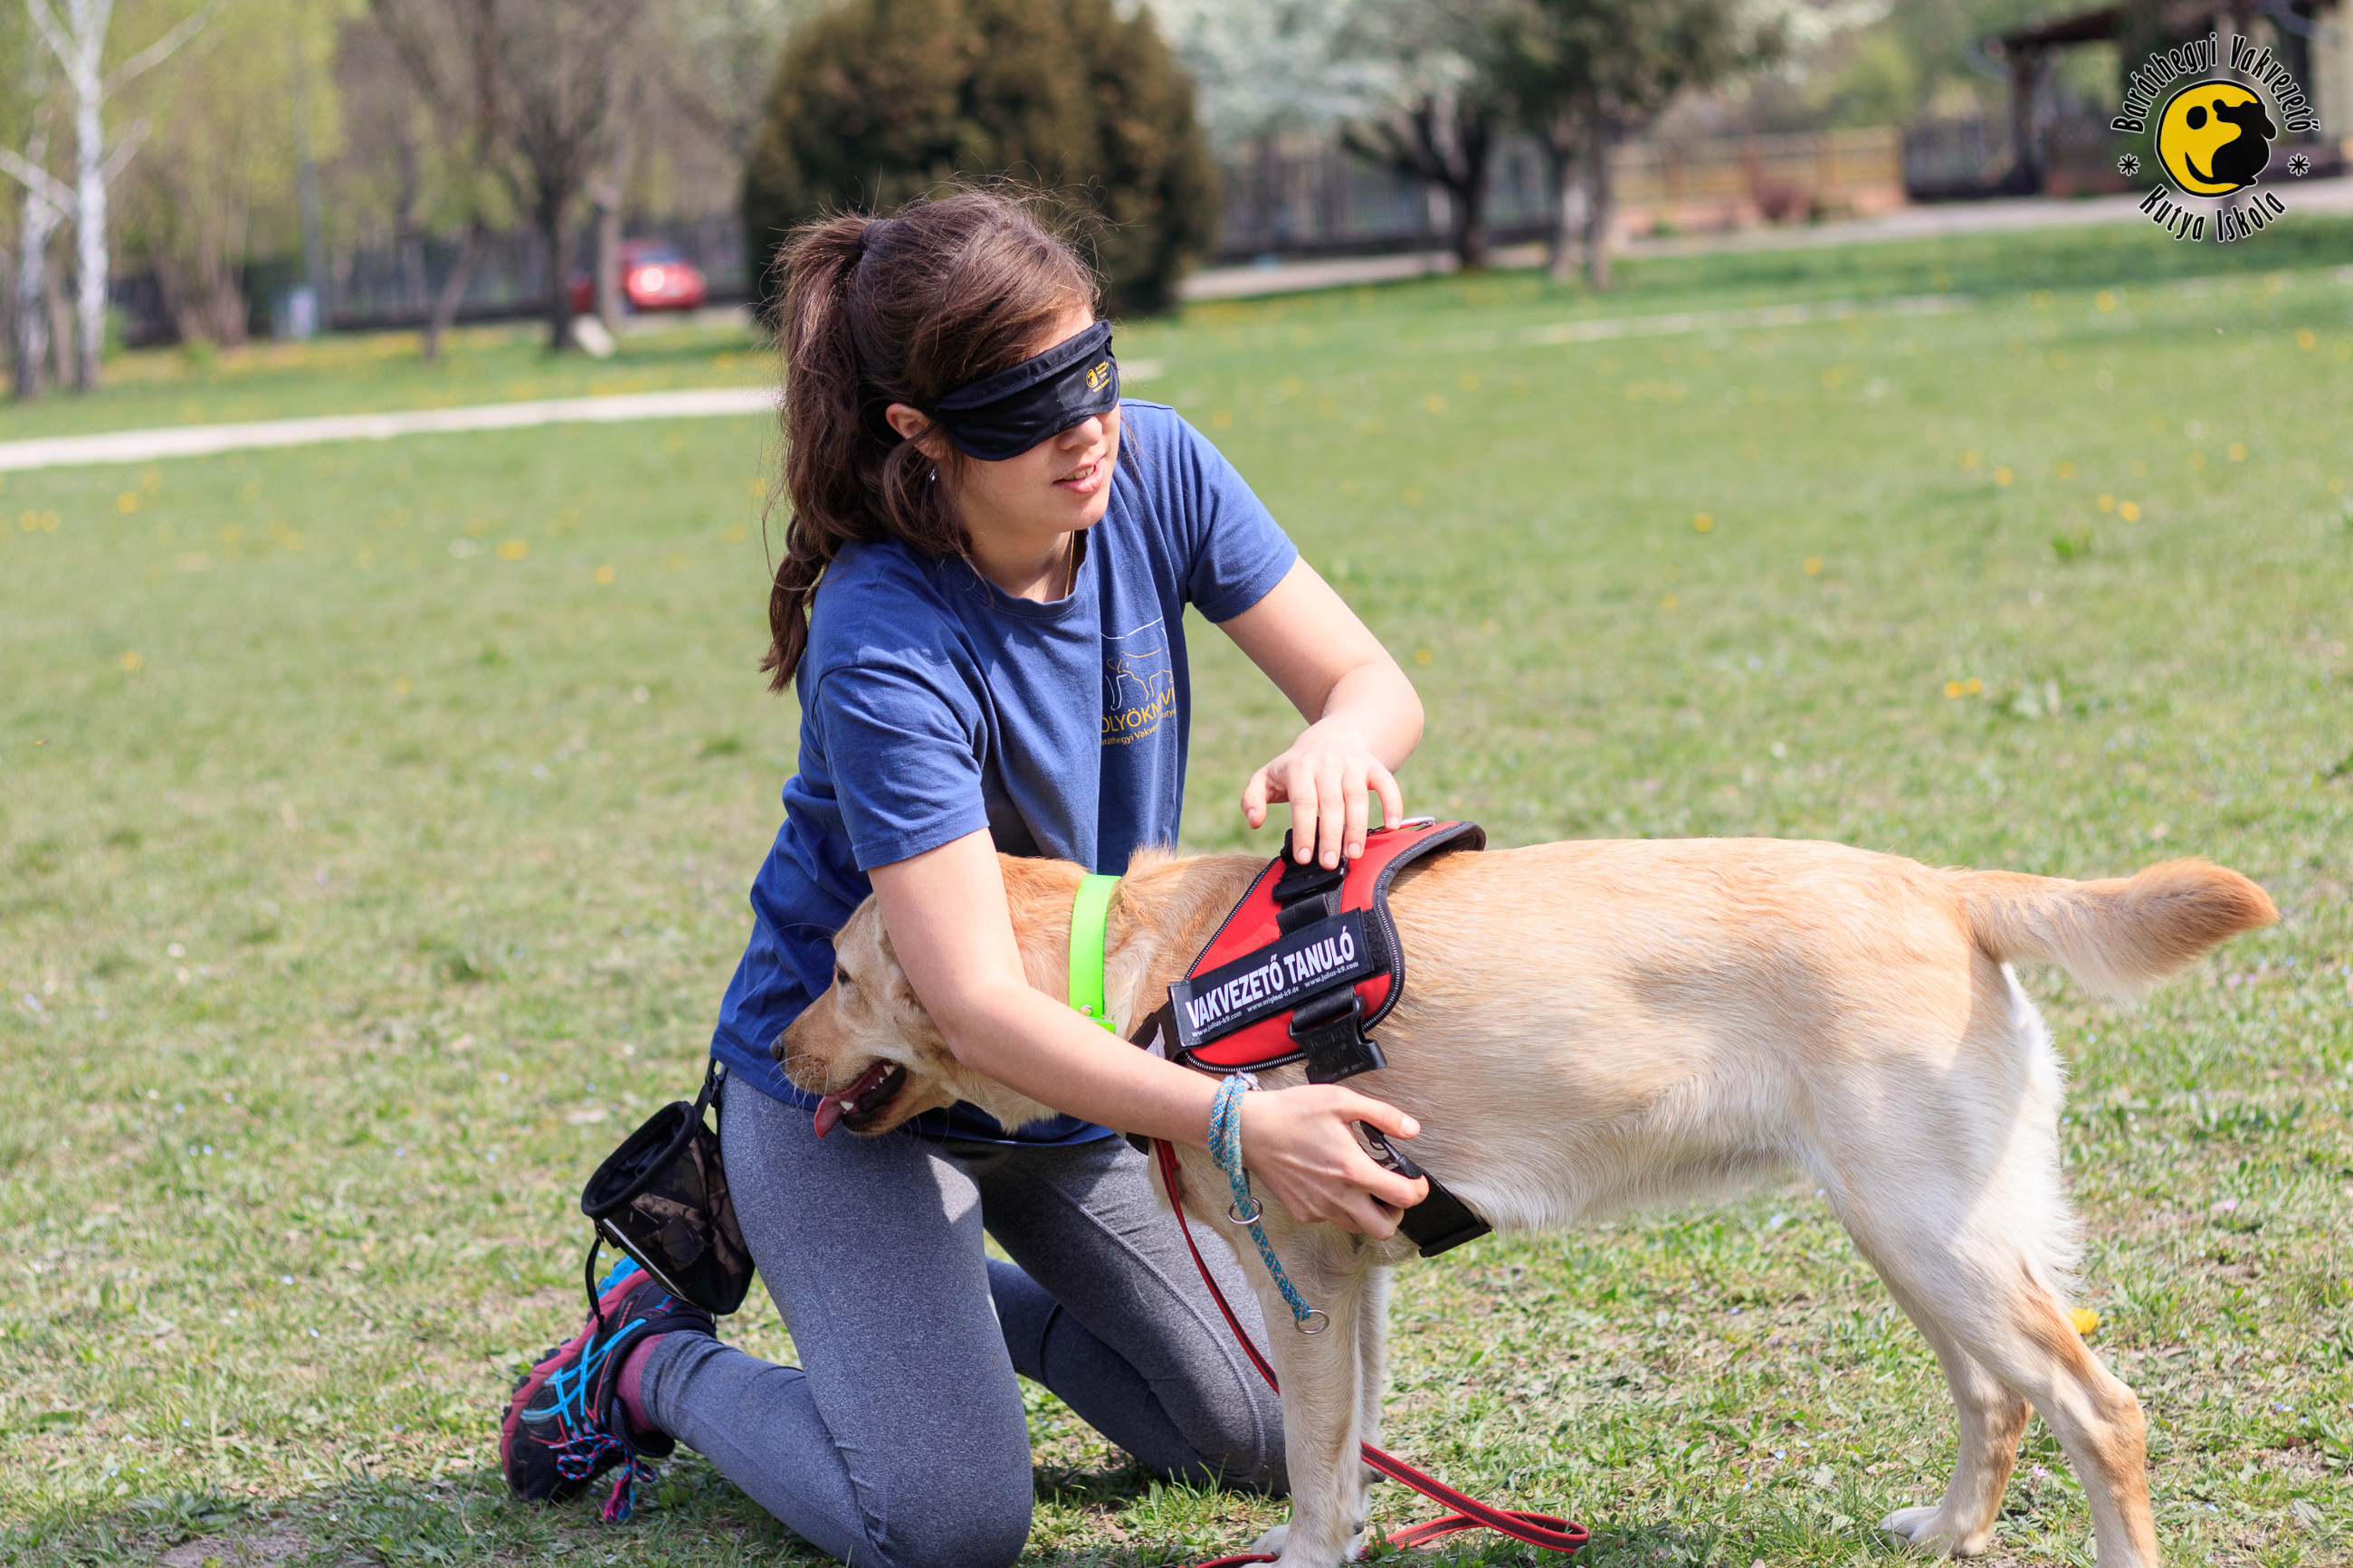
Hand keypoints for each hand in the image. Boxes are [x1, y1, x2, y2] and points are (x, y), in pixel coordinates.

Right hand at [1235, 1085, 1428, 1236]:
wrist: (1249, 1129)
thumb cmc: (1293, 1112)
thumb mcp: (1341, 1100)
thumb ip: (1382, 1115)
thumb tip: (1412, 1129)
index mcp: (1353, 1171)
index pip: (1404, 1198)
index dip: (1419, 1190)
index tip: (1416, 1180)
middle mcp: (1338, 1197)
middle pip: (1384, 1229)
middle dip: (1396, 1212)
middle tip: (1391, 1190)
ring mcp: (1319, 1209)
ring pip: (1358, 1227)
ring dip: (1368, 1212)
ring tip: (1362, 1185)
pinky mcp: (1303, 1212)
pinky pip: (1331, 1220)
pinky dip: (1340, 1208)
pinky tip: (1332, 1183)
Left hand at [1241, 721, 1405, 868]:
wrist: (1333, 735)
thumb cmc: (1297, 766)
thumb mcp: (1268, 775)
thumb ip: (1253, 797)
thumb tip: (1254, 821)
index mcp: (1299, 768)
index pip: (1303, 801)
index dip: (1304, 830)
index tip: (1304, 857)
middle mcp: (1327, 764)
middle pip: (1330, 802)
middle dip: (1331, 835)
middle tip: (1330, 863)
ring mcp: (1352, 764)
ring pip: (1357, 797)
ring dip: (1357, 827)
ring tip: (1354, 854)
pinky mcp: (1373, 766)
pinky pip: (1386, 783)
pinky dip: (1393, 803)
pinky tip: (1392, 826)